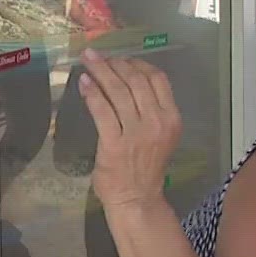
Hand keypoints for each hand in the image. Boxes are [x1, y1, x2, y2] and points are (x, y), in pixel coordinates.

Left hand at [77, 51, 180, 210]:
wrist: (137, 200)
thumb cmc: (146, 167)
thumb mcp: (160, 135)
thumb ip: (150, 110)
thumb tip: (125, 80)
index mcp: (171, 118)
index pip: (158, 79)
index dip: (138, 64)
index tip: (121, 59)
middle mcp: (157, 122)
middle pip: (135, 81)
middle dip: (115, 63)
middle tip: (98, 56)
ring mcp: (136, 133)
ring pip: (118, 92)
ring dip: (101, 72)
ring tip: (88, 61)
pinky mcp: (114, 144)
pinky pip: (102, 110)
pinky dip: (92, 93)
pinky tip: (84, 82)